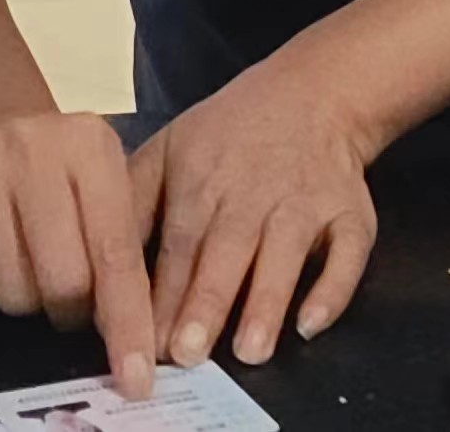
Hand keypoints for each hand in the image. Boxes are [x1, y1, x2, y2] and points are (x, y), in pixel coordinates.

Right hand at [0, 110, 156, 398]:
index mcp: (89, 148)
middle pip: (62, 282)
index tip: (134, 376)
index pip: (114, 254)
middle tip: (68, 296)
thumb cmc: (60, 165)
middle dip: (69, 309)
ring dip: (25, 296)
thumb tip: (130, 337)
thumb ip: (120, 249)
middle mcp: (32, 150)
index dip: (125, 322)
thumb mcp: (105, 183)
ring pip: (12, 291)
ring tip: (25, 259)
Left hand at [130, 50, 379, 369]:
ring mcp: (304, 202)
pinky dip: (333, 288)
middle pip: (226, 250)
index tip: (145, 340)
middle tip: (187, 355)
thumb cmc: (229, 135)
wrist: (311, 94)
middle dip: (206, 302)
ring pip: (285, 254)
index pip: (178, 242)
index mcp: (201, 180)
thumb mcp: (170, 149)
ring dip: (265, 301)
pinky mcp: (351, 213)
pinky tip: (311, 325)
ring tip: (248, 351)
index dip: (162, 292)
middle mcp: (252, 193)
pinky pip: (348, 253)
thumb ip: (134, 201)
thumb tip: (98, 261)